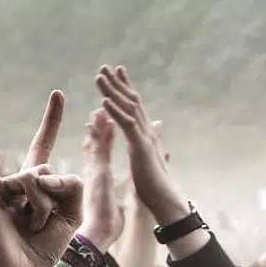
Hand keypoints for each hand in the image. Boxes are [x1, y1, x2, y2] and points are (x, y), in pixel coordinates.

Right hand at [0, 92, 84, 266]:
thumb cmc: (44, 249)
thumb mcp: (73, 214)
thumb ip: (70, 185)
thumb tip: (42, 173)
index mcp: (36, 184)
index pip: (44, 145)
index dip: (51, 120)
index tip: (58, 94)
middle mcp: (17, 180)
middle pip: (47, 169)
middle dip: (55, 197)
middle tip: (44, 224)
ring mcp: (1, 186)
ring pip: (34, 177)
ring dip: (41, 208)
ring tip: (31, 227)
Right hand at [78, 108, 123, 251]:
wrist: (93, 238)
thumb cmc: (102, 231)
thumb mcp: (113, 214)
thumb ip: (114, 208)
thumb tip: (117, 210)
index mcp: (97, 184)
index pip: (98, 159)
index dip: (99, 143)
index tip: (100, 127)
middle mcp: (90, 176)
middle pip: (94, 148)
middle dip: (96, 130)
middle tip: (97, 113)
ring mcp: (91, 173)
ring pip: (95, 145)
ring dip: (98, 127)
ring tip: (100, 109)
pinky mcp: (94, 174)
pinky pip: (97, 150)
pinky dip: (99, 135)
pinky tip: (99, 120)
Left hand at [96, 66, 187, 224]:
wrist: (165, 200)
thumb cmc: (156, 185)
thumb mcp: (149, 159)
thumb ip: (151, 142)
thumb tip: (157, 129)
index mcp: (143, 135)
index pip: (132, 108)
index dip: (124, 90)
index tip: (115, 75)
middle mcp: (145, 131)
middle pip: (130, 101)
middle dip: (118, 83)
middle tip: (107, 66)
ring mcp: (143, 138)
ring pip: (127, 109)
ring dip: (113, 91)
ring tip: (100, 76)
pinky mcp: (139, 147)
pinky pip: (126, 126)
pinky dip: (116, 112)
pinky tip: (104, 101)